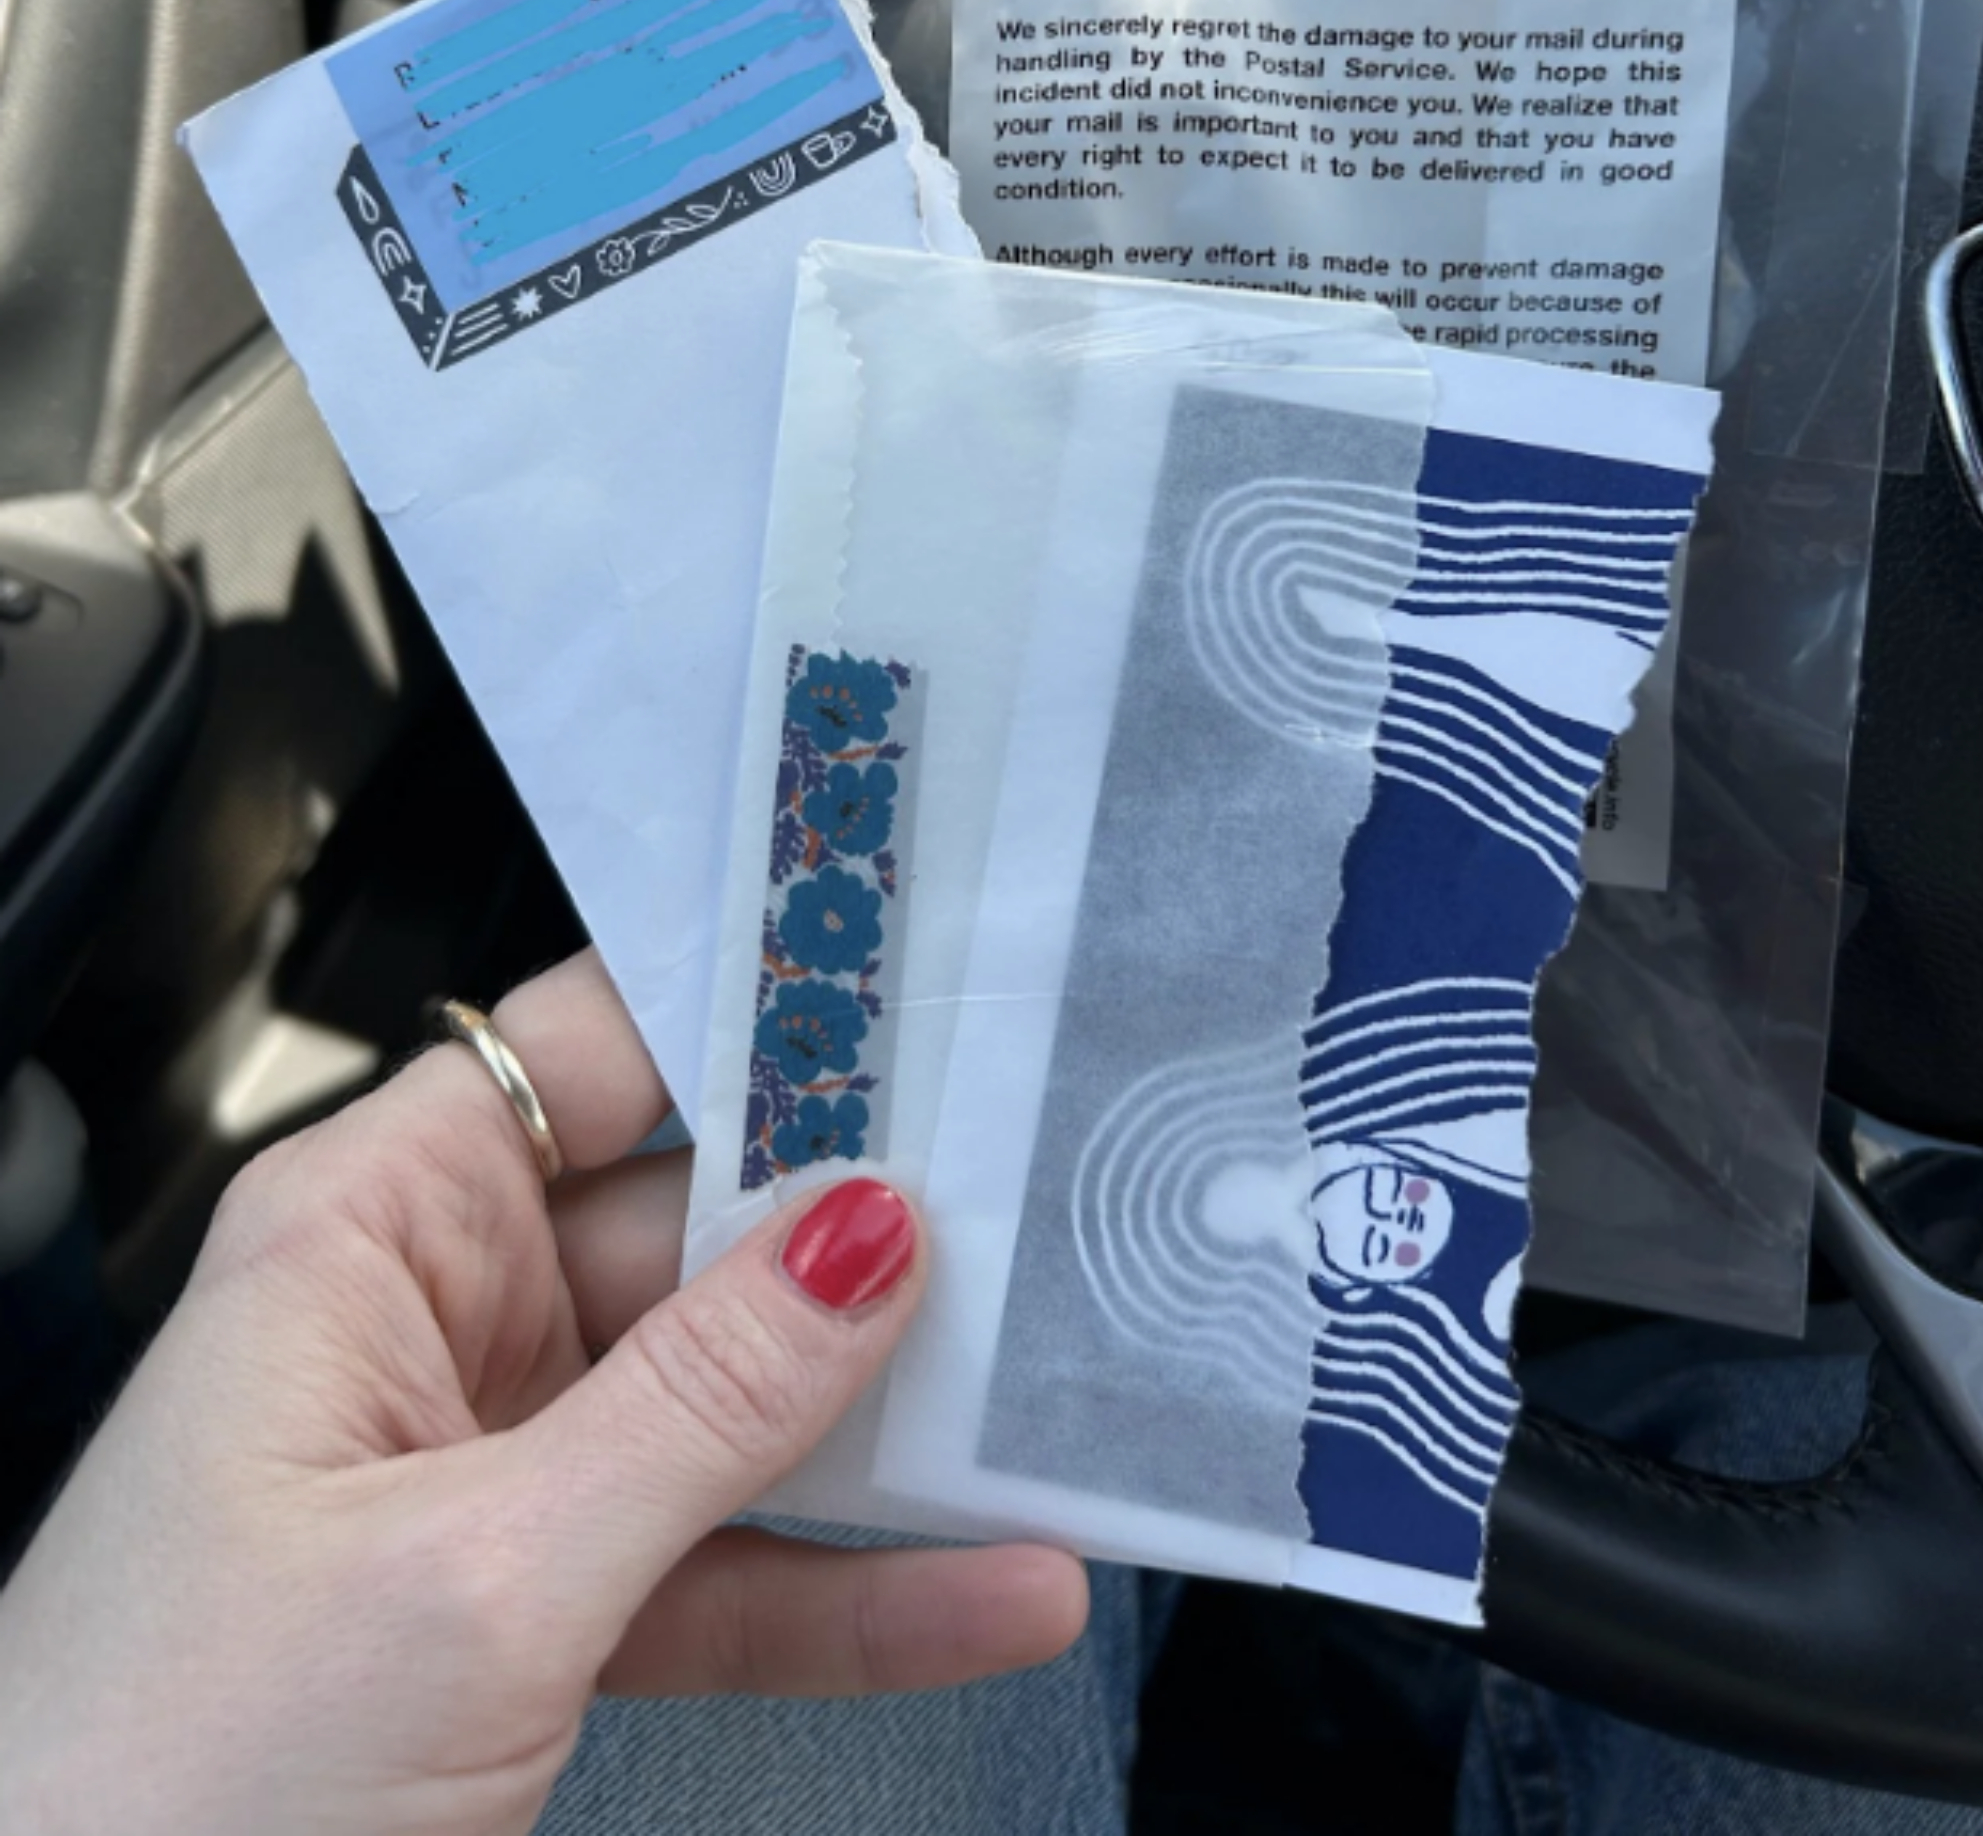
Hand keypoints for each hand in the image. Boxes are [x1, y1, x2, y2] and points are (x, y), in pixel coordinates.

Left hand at [0, 949, 1086, 1835]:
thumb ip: (695, 1404)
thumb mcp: (475, 1574)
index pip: (592, 1054)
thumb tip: (862, 1238)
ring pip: (729, 1408)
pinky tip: (982, 1588)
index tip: (924, 1007)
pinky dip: (849, 1590)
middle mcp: (431, 1323)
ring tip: (1046, 1412)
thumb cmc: (153, 1784)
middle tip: (1042, 1224)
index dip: (754, 1015)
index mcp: (368, 1232)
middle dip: (865, 1242)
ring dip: (886, 1435)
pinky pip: (723, 1567)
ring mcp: (490, 1474)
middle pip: (692, 1227)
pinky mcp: (533, 1614)